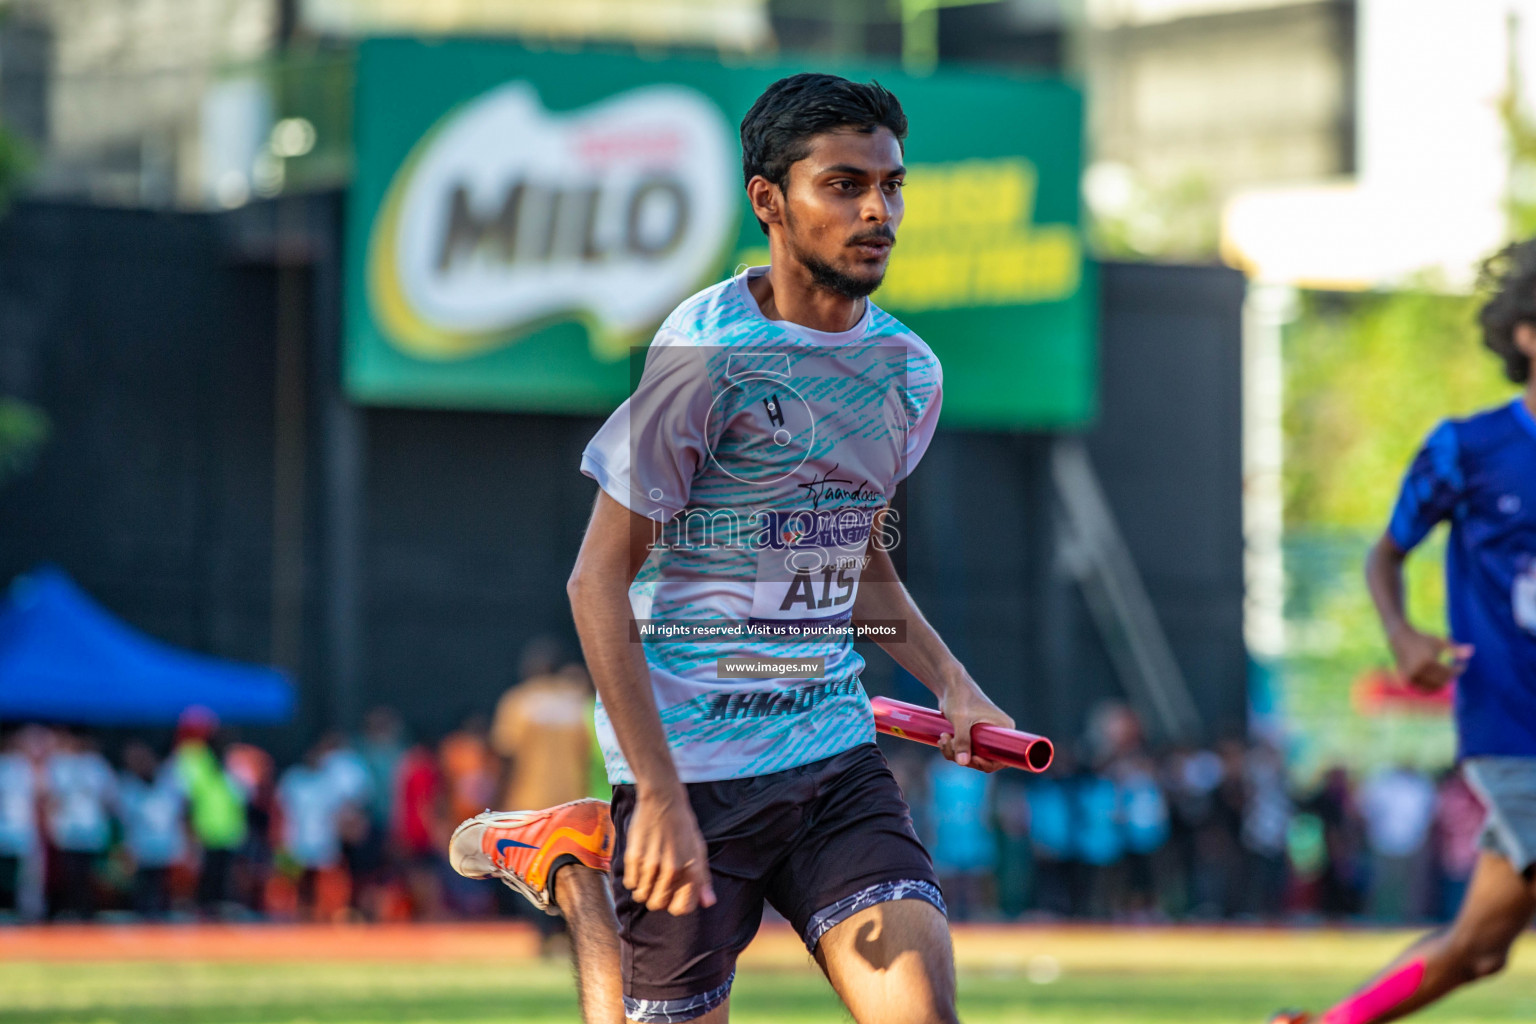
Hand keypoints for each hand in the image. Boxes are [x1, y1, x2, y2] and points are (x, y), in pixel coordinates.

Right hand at [623, 784, 716, 915]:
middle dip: (658, 898)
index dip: (676, 906)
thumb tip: (708, 903)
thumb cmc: (682, 826)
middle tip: (658, 884)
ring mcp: (651, 863)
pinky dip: (633, 879)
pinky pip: (630, 883)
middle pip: (658, 904)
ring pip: (642, 896)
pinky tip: (640, 866)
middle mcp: (672, 869)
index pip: (682, 908)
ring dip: (644, 889)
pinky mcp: (634, 857)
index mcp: (691, 869)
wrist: (663, 800)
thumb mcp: (699, 850)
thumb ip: (703, 879)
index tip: (673, 896)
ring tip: (649, 875)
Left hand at [936, 677, 1014, 772]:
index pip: (1002, 757)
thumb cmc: (959, 697)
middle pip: (984, 760)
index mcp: (1003, 728)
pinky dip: (952, 749)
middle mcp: (997, 733)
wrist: (948, 684)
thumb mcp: (960, 720)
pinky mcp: (972, 735)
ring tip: (943, 737)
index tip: (971, 758)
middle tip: (949, 742)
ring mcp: (984, 735)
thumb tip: (963, 762)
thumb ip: (962, 741)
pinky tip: (943, 738)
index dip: (987, 764)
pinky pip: (964, 751)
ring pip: (970, 757)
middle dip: (964, 756)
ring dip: (953, 751)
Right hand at [1390, 627, 1472, 691]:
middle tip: (1454, 671)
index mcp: (1427, 661)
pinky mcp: (1406, 678)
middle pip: (1442, 681)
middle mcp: (1418, 670)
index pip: (1449, 672)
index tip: (1464, 665)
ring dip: (1442, 684)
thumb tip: (1473, 651)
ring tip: (1446, 675)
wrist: (1399, 637)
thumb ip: (1456, 648)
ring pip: (1432, 687)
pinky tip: (1437, 681)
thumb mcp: (1440, 641)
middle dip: (1451, 677)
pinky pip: (1422, 688)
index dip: (1459, 670)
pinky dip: (1431, 687)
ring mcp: (1411, 675)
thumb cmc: (1423, 638)